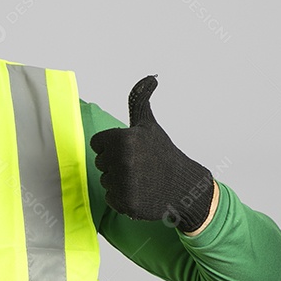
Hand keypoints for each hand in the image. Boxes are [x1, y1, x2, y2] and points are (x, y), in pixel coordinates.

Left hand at [89, 75, 213, 232]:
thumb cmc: (162, 153)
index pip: (97, 144)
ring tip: (140, 179)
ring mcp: (124, 184)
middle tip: (138, 165)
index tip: (131, 150)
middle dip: (115, 164)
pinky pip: (111, 198)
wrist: (183, 186)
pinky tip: (140, 193)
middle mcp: (123, 161)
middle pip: (100, 162)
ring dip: (118, 181)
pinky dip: (122, 199)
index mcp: (124, 139)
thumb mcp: (149, 125)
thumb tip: (151, 77)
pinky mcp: (126, 204)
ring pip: (105, 180)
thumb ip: (140, 100)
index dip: (112, 146)